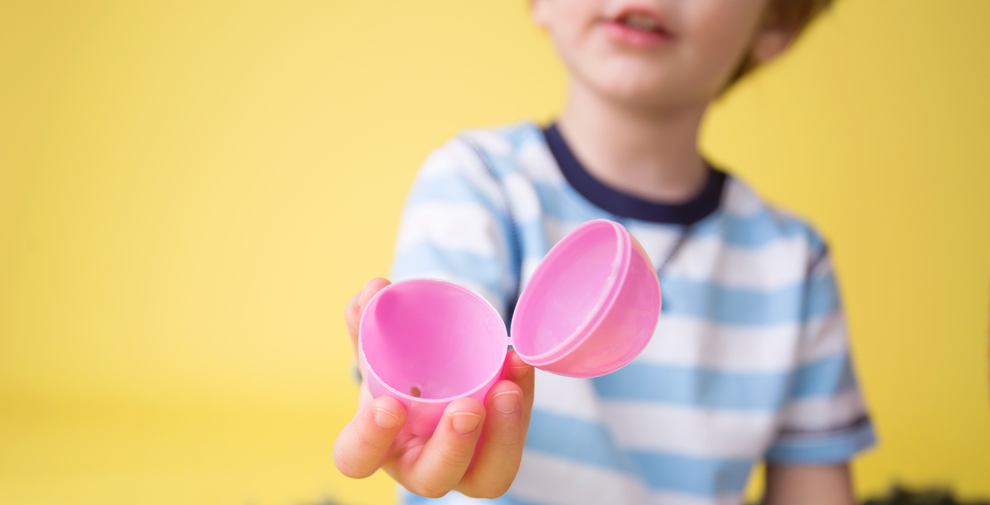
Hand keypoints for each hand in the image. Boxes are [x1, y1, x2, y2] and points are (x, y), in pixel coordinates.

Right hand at [333, 278, 534, 498]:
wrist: (430, 389)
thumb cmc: (396, 378)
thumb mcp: (378, 352)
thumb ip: (368, 323)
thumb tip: (374, 288)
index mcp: (376, 448)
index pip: (358, 458)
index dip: (370, 439)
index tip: (388, 406)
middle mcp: (418, 467)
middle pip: (433, 477)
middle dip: (453, 446)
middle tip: (467, 408)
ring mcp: (464, 469)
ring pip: (487, 476)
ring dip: (503, 433)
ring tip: (508, 388)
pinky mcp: (498, 456)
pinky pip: (514, 440)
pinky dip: (523, 402)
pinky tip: (521, 366)